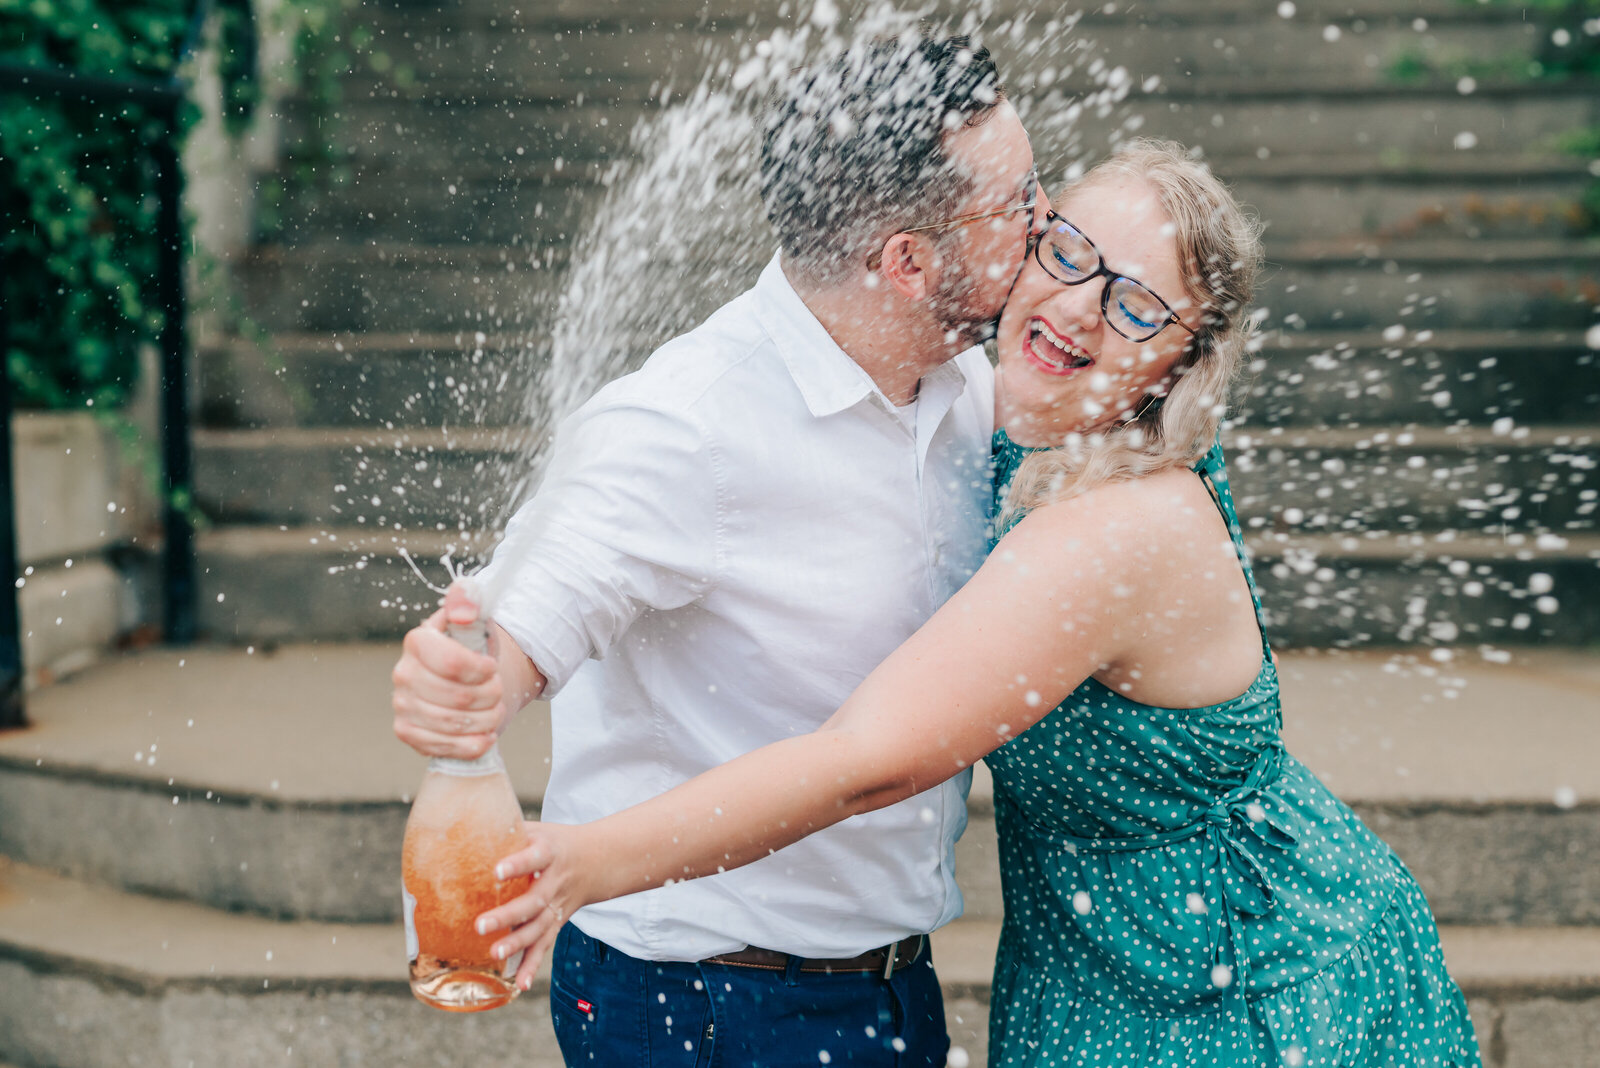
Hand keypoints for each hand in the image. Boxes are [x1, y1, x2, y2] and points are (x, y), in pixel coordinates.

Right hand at [391, 581, 508, 757]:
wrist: (463, 680)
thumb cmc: (471, 650)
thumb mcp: (474, 621)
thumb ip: (468, 603)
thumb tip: (463, 610)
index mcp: (418, 642)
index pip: (453, 663)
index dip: (483, 670)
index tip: (493, 668)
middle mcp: (403, 673)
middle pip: (458, 697)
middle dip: (490, 696)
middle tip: (498, 690)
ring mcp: (402, 705)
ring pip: (454, 724)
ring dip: (486, 719)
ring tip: (495, 710)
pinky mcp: (406, 731)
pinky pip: (443, 747)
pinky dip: (472, 744)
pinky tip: (486, 734)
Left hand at [477, 820, 600, 989]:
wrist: (597, 860)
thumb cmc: (555, 842)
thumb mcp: (537, 829)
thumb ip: (506, 831)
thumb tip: (462, 823)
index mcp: (550, 853)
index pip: (534, 858)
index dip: (517, 865)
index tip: (496, 871)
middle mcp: (555, 882)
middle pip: (533, 902)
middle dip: (508, 916)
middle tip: (480, 925)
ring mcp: (557, 906)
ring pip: (538, 928)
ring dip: (517, 943)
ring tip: (494, 954)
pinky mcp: (556, 923)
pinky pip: (544, 946)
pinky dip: (532, 966)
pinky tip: (520, 984)